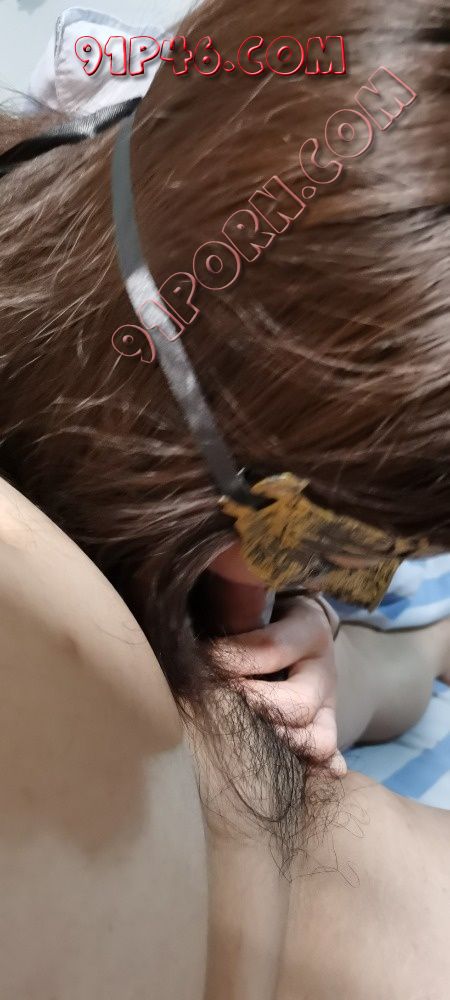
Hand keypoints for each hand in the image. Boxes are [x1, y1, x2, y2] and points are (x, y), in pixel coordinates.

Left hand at [207, 576, 345, 776]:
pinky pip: (329, 757)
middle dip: (254, 708)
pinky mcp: (324, 731)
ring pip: (319, 738)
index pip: (269, 648)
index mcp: (309, 631)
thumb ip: (231, 608)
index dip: (229, 659)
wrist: (299, 627)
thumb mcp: (256, 599)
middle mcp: (324, 673)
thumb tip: (185, 633)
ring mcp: (328, 707)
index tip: (198, 660)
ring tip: (248, 738)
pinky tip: (305, 772)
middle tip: (219, 704)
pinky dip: (318, 768)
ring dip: (281, 744)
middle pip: (296, 704)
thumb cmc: (265, 612)